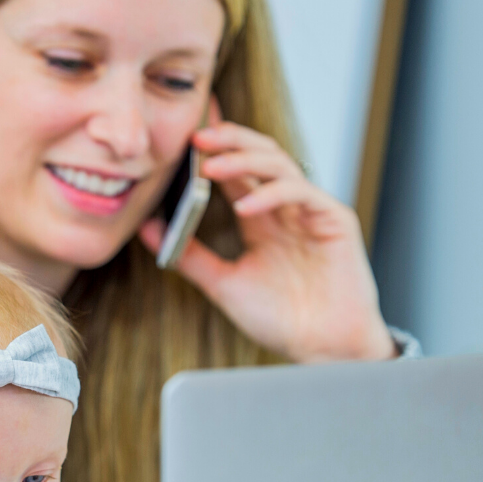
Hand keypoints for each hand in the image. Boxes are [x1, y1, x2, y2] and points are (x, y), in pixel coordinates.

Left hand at [137, 101, 395, 363]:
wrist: (322, 349)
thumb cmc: (281, 319)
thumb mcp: (222, 283)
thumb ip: (188, 255)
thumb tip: (148, 229)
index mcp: (262, 217)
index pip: (237, 168)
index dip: (215, 146)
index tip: (185, 132)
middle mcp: (286, 208)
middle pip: (260, 154)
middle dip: (229, 139)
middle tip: (196, 135)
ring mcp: (311, 211)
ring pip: (279, 165)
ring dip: (244, 160)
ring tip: (211, 164)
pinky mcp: (334, 221)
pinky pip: (301, 194)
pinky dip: (271, 194)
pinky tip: (244, 206)